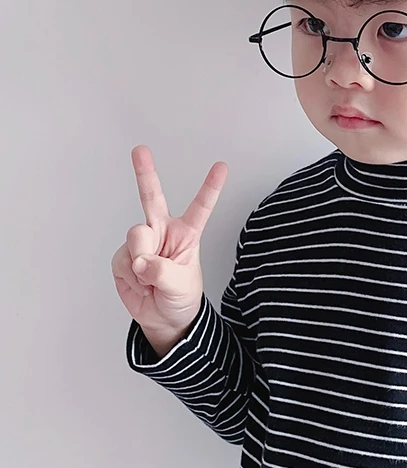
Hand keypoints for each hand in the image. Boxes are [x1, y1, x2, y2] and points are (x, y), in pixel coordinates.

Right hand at [111, 145, 227, 337]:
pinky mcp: (124, 256)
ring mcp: (143, 241)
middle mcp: (163, 230)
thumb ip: (161, 272)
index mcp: (187, 232)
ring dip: (141, 260)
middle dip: (144, 172)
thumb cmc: (180, 296)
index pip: (201, 206)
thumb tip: (140, 261)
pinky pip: (123, 259)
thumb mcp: (181, 285)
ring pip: (137, 236)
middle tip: (139, 149)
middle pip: (152, 197)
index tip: (222, 166)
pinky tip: (139, 283)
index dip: (211, 186)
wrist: (163, 318)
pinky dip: (130, 275)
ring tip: (150, 278)